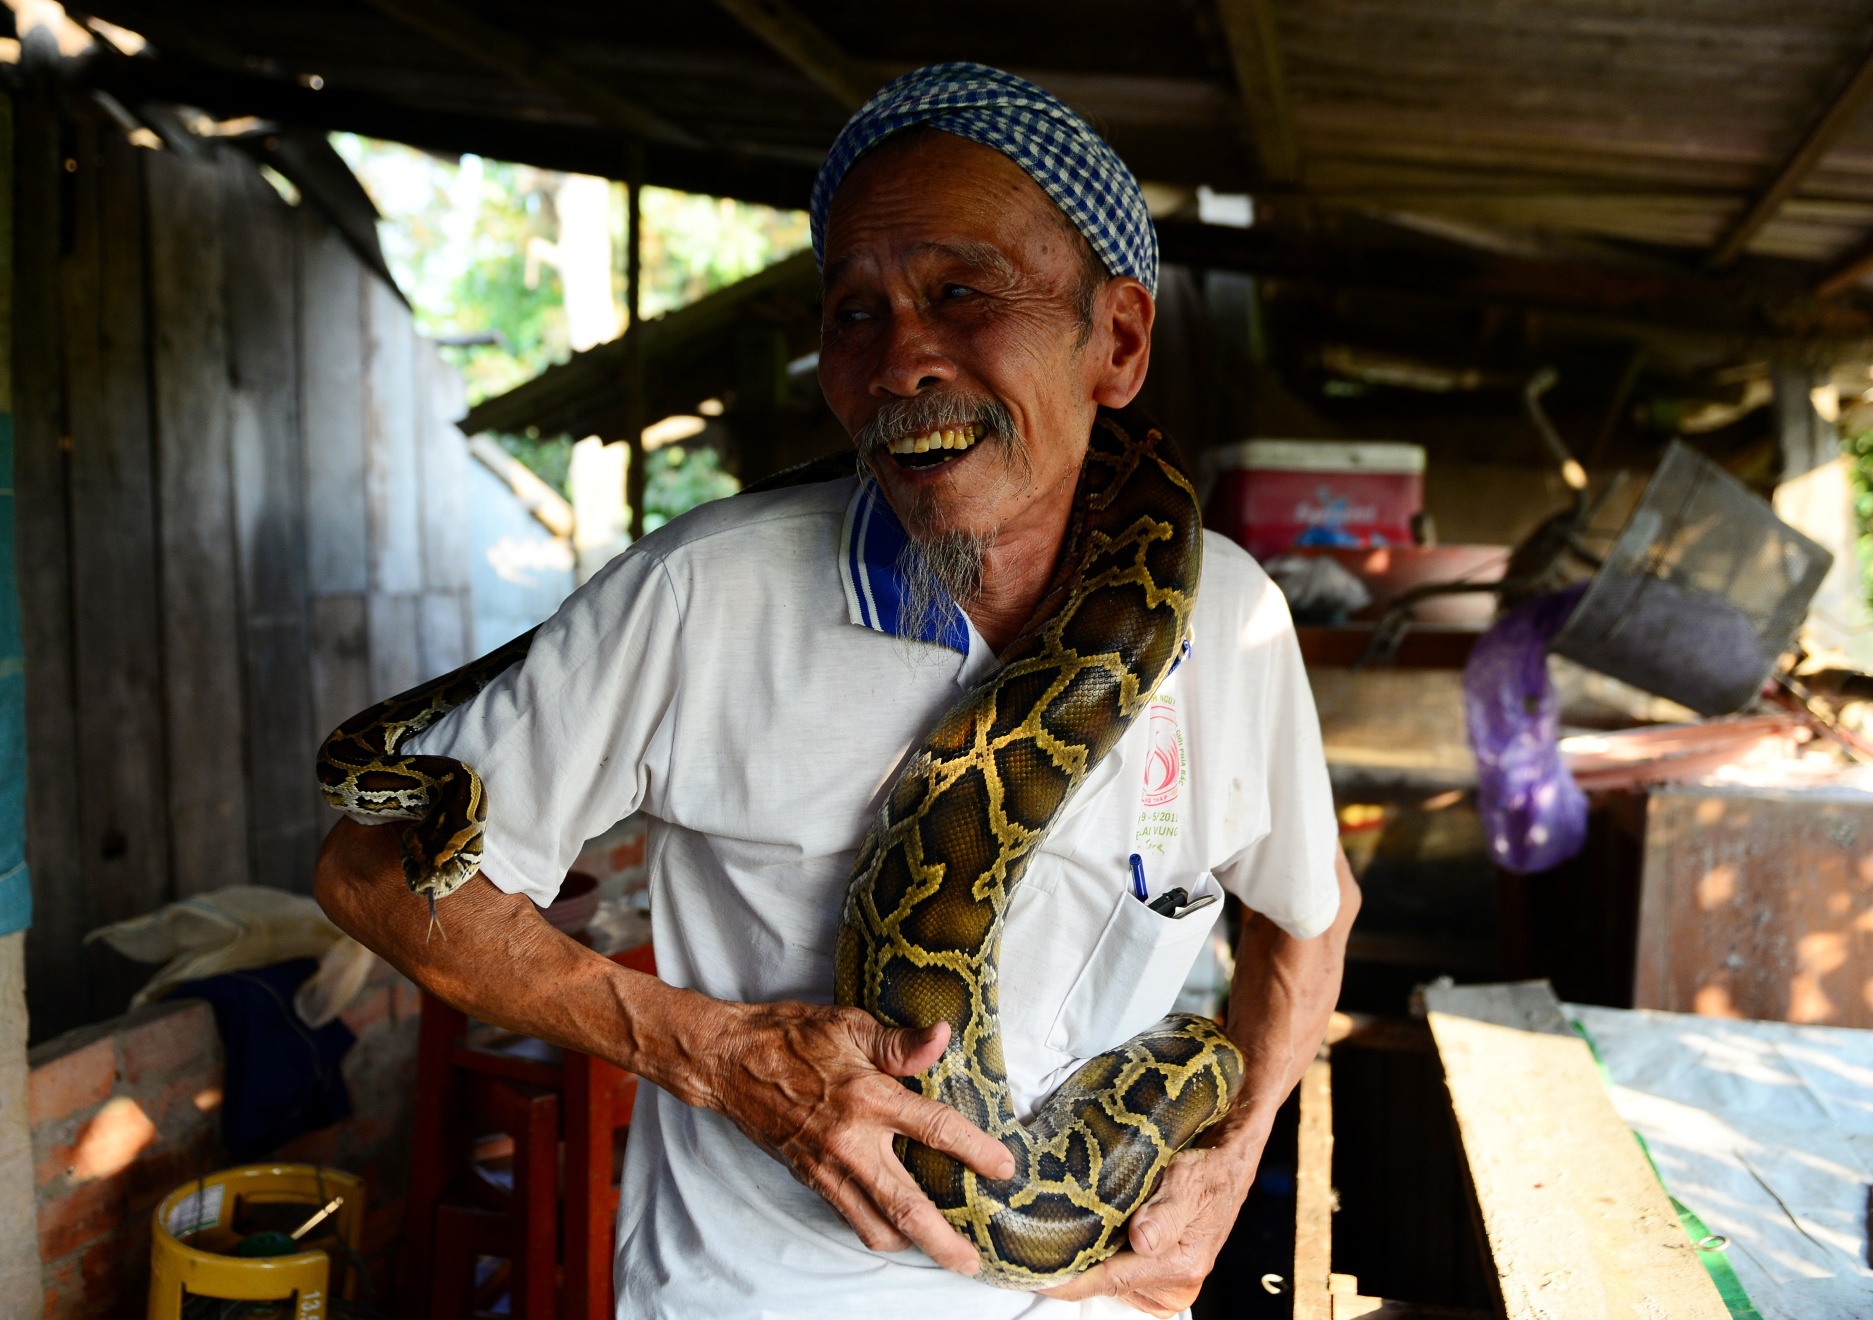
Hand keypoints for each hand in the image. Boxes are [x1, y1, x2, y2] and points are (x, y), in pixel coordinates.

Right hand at [705, 1001, 1014, 1273]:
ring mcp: (828, 1167)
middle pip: (908, 1206)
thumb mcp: (849, 1025)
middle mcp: (851, 1142)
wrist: (729, 1062)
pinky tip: (896, 1228)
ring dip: (911, 1244)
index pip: (935, 1129)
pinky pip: (849, 1217)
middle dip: (943, 1240)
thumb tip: (944, 1036)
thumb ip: (900, 1043)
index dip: (975, 1151)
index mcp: (868, 1098)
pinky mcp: (810, 1178)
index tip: (1004, 1169)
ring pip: (876, 1225)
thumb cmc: (790, 1036)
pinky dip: (876, 1228)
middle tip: (971, 1261)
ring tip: (941, 1252)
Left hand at [1039, 1140, 1258, 1316]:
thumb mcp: (1187, 1181)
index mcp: (1181, 1265)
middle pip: (1109, 1284)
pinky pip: (1125, 1278)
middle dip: (1078, 1266)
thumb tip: (1142, 1240)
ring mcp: (1171, 1287)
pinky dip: (1109, 1259)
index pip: (1111, 1279)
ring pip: (1114, 1281)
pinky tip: (1100, 1237)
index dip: (1071, 1280)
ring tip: (1073, 1229)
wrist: (1229, 1167)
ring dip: (1094, 1260)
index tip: (1036, 1274)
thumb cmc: (1208, 1169)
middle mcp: (1177, 1286)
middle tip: (1041, 1239)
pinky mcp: (1165, 1281)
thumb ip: (1165, 1212)